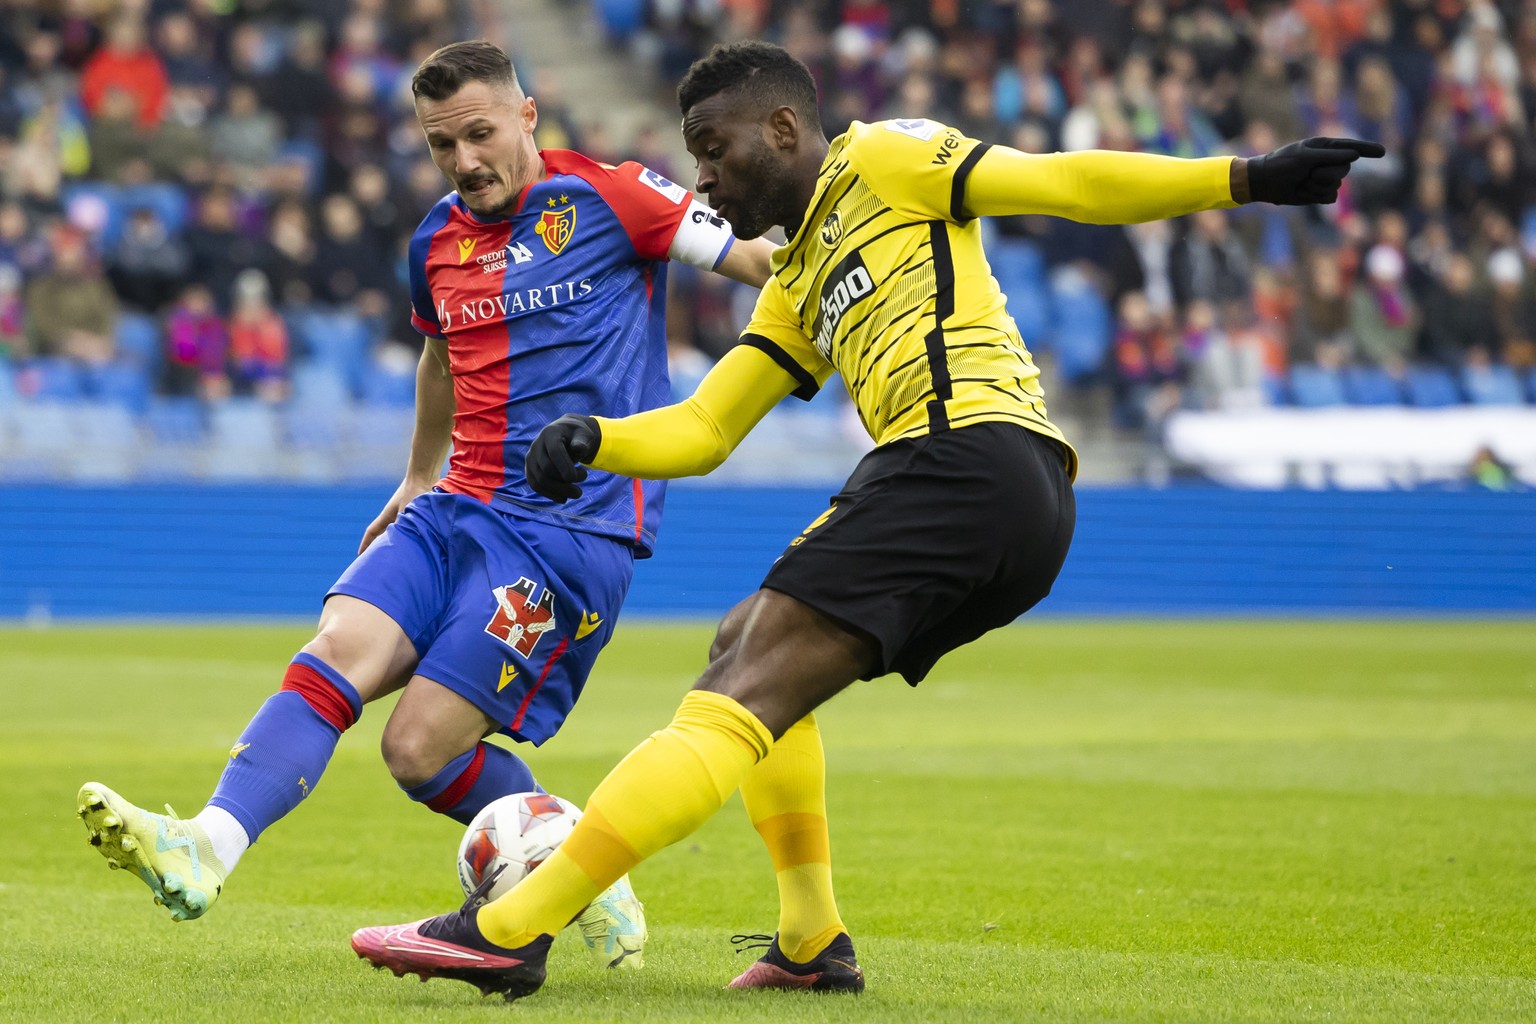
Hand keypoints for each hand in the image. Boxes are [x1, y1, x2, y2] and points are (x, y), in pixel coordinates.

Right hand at [359, 477, 433, 553]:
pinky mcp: (415, 513)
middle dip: (377, 546)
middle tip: (375, 560)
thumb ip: (403, 526)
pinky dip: (407, 536)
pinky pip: (408, 528)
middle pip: (382, 534)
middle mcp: (394, 515)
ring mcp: (404, 514)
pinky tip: (413, 544)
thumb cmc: (414, 492)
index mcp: (387, 515)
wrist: (424, 476)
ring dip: (393, 542)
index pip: (372, 532)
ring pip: (395, 532)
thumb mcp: (406, 512)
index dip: (365, 544)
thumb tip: (400, 542)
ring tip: (393, 556)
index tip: (359, 556)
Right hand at [526, 414, 601, 502]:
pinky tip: (564, 499)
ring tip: (577, 493)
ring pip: (539, 480)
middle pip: (547, 469)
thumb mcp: (584, 434)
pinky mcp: (529, 470)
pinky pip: (535, 485)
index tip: (584, 476)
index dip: (567, 467)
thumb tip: (579, 448)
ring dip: (559, 491)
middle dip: (566, 482)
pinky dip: (550, 494)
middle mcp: (536, 445)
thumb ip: (582, 441)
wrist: (565, 435)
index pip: (555, 451)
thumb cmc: (577, 436)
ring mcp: (530, 458)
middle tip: (584, 482)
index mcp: (550, 433)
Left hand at [1245, 137, 1385, 205]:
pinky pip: (1330, 198)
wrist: (1264, 183)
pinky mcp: (1319, 193)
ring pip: (1337, 185)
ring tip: (1301, 182)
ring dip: (1317, 186)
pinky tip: (1302, 192)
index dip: (1368, 149)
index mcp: (1325, 147)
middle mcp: (1328, 161)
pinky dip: (1315, 196)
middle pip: (1345, 170)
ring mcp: (1324, 177)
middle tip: (1308, 174)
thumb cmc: (1281, 165)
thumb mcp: (1304, 157)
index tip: (1382, 152)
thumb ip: (1329, 156)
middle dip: (1326, 174)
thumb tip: (1354, 155)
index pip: (1352, 147)